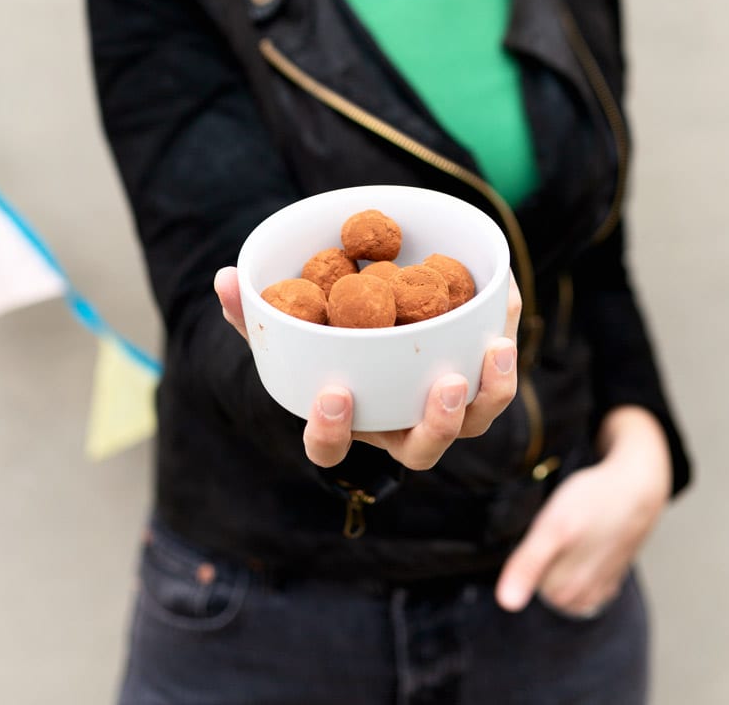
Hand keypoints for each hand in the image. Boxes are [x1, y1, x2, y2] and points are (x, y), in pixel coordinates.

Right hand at [214, 267, 520, 470]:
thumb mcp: (288, 321)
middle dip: (438, 423)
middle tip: (446, 385)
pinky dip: (504, 331)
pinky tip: (503, 293)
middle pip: (423, 448)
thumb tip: (225, 279)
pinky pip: (497, 366)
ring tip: (496, 350)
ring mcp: (441, 407)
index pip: (330, 448)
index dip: (332, 432)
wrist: (376, 315)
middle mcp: (397, 424)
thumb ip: (255, 309)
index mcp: (346, 419)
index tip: (335, 394)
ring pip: (475, 420)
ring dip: (490, 391)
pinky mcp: (477, 373)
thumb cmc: (325, 331)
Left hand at [495, 408, 670, 615]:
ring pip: (561, 579)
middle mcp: (582, 599)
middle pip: (542, 582)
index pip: (524, 582)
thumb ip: (527, 565)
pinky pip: (581, 577)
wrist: (635, 489)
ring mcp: (598, 590)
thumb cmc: (592, 502)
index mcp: (563, 592)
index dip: (530, 550)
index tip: (546, 531)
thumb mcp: (552, 527)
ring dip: (563, 556)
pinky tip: (588, 540)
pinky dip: (580, 559)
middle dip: (546, 555)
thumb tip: (507, 603)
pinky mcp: (610, 579)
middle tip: (561, 527)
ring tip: (575, 532)